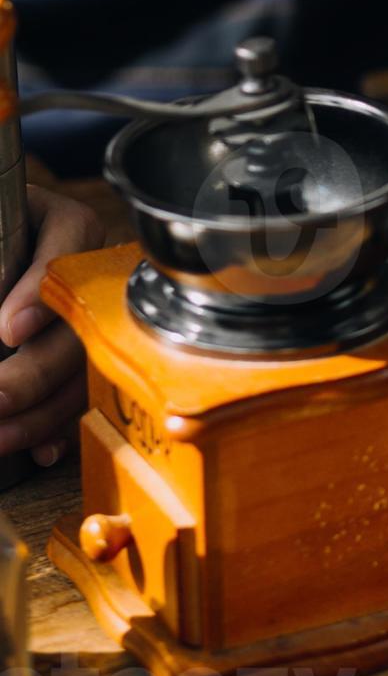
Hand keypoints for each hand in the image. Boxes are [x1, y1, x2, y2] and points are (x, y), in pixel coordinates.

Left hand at [0, 186, 103, 466]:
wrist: (5, 242)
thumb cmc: (2, 230)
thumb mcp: (0, 229)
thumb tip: (4, 324)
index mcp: (67, 226)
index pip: (63, 260)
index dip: (38, 299)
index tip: (8, 328)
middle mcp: (89, 272)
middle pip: (79, 329)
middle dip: (33, 374)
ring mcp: (90, 317)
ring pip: (84, 372)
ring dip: (41, 414)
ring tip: (0, 436)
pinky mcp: (79, 358)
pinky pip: (79, 398)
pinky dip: (56, 429)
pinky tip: (39, 449)